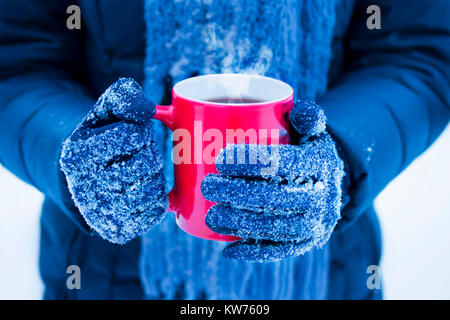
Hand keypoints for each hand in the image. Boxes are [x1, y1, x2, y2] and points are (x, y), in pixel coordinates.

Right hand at [60, 78, 166, 243]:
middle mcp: (85, 187)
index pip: (132, 135)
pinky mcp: (118, 230)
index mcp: (78, 155)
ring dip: (155, 177)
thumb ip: (124, 97)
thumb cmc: (99, 137)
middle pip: (146, 165)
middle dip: (149, 155)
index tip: (127, 136)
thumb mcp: (104, 110)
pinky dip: (158, 200)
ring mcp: (101, 213)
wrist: (80, 176)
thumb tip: (146, 109)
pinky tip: (144, 191)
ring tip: (138, 173)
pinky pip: (154, 213)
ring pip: (152, 190)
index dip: (139, 132)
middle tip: (135, 155)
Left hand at [201, 100, 344, 261]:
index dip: (251, 161)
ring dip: (239, 223)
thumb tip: (296, 109)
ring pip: (274, 227)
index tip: (221, 158)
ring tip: (211, 214)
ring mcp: (315, 223)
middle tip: (208, 184)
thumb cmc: (308, 153)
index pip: (283, 162)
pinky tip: (228, 249)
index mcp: (321, 163)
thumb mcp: (313, 132)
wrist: (332, 186)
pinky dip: (253, 252)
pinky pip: (279, 251)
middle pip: (275, 197)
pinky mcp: (305, 242)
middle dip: (237, 193)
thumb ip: (306, 116)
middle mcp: (322, 196)